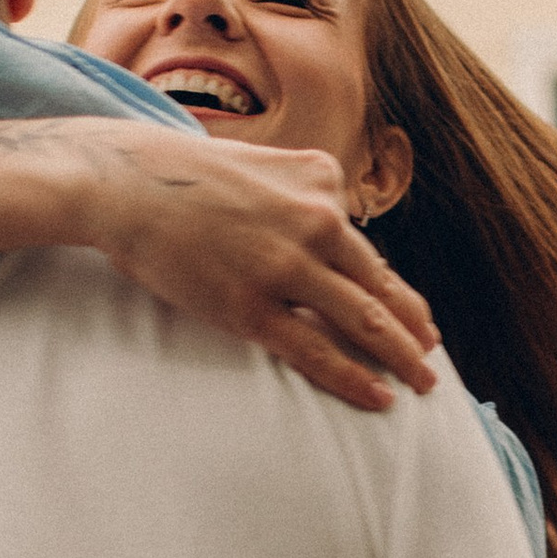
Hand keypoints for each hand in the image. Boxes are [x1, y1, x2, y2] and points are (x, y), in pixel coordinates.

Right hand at [0, 118, 438, 410]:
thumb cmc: (184, 175)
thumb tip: (333, 217)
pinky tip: (379, 397)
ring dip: (402, 358)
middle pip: (382, 287)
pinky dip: (355, 378)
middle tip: (433, 359)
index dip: (400, 295)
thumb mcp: (262, 160)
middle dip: (415, 330)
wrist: (123, 183)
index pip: (369, 253)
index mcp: (321, 182)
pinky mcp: (250, 306)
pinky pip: (316, 351)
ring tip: (423, 385)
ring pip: (364, 321)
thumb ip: (303, 187)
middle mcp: (316, 220)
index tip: (421, 322)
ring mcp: (285, 266)